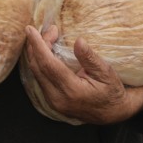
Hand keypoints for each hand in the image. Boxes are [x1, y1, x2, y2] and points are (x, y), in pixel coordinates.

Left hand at [22, 25, 142, 124]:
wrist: (113, 113)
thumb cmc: (112, 91)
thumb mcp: (106, 72)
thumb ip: (90, 58)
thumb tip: (79, 41)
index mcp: (72, 90)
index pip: (48, 64)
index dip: (38, 45)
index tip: (30, 29)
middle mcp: (58, 98)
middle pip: (38, 67)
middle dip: (37, 45)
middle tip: (49, 29)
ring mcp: (53, 101)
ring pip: (36, 73)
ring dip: (36, 53)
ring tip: (46, 37)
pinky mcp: (52, 101)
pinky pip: (39, 78)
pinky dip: (39, 62)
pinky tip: (45, 51)